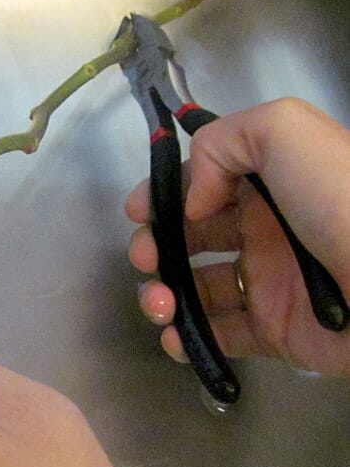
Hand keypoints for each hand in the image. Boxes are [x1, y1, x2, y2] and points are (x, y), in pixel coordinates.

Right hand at [127, 98, 349, 375]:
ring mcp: (266, 283)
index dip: (162, 195)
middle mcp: (263, 230)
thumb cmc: (342, 203)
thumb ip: (223, 141)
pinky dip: (185, 337)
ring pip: (194, 288)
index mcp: (268, 184)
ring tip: (159, 304)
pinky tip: (175, 335)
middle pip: (188, 237)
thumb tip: (193, 201)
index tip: (138, 212)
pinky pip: (218, 334)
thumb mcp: (287, 130)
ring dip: (161, 293)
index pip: (200, 184)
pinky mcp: (273, 331)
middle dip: (153, 246)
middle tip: (146, 259)